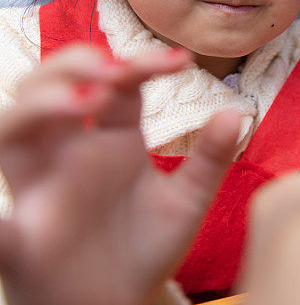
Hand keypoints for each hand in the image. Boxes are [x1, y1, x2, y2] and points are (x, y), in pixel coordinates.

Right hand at [0, 46, 239, 304]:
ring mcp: (40, 188)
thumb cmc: (146, 244)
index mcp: (111, 138)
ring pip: (12, 129)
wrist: (121, 302)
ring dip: (40, 105)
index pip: (118, 85)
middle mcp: (69, 152)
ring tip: (86, 101)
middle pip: (48, 87)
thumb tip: (235, 112)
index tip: (182, 61)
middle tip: (114, 70)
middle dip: (75, 66)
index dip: (143, 64)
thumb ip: (209, 158)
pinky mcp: (21, 237)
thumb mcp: (187, 200)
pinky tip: (11, 215)